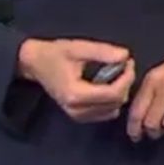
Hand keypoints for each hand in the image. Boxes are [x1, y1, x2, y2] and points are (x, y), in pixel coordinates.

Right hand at [18, 37, 135, 122]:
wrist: (35, 64)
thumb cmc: (55, 54)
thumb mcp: (78, 47)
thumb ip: (102, 52)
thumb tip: (125, 56)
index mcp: (76, 94)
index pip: (112, 93)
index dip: (126, 78)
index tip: (128, 62)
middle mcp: (77, 110)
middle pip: (115, 103)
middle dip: (124, 83)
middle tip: (124, 64)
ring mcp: (77, 116)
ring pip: (112, 110)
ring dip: (119, 92)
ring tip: (116, 73)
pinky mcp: (79, 116)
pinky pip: (105, 113)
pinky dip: (111, 100)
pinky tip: (107, 85)